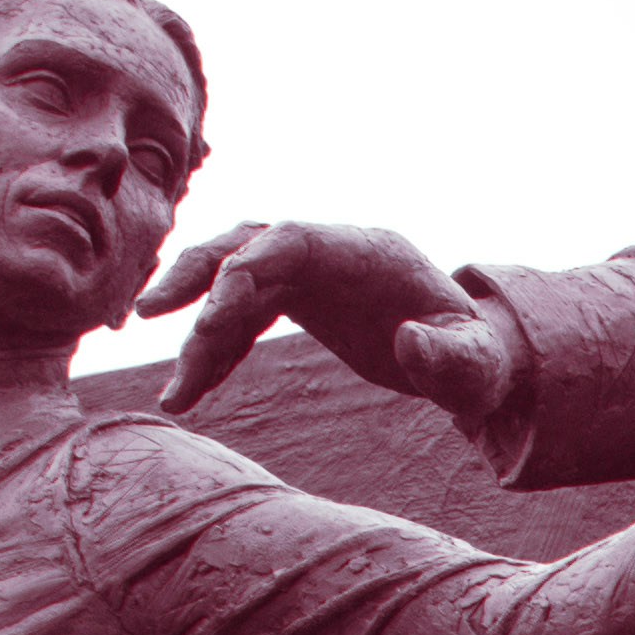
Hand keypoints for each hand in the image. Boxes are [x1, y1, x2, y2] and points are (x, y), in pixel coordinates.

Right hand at [138, 217, 510, 431]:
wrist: (466, 359)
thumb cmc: (477, 361)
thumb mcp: (477, 367)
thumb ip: (451, 357)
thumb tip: (411, 344)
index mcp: (365, 251)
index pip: (290, 238)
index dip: (245, 266)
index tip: (212, 317)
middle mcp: (326, 251)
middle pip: (245, 249)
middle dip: (197, 282)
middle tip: (157, 322)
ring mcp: (305, 274)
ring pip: (230, 287)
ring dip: (197, 334)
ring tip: (175, 396)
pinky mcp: (294, 301)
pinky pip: (240, 320)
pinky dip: (213, 353)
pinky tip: (189, 393)